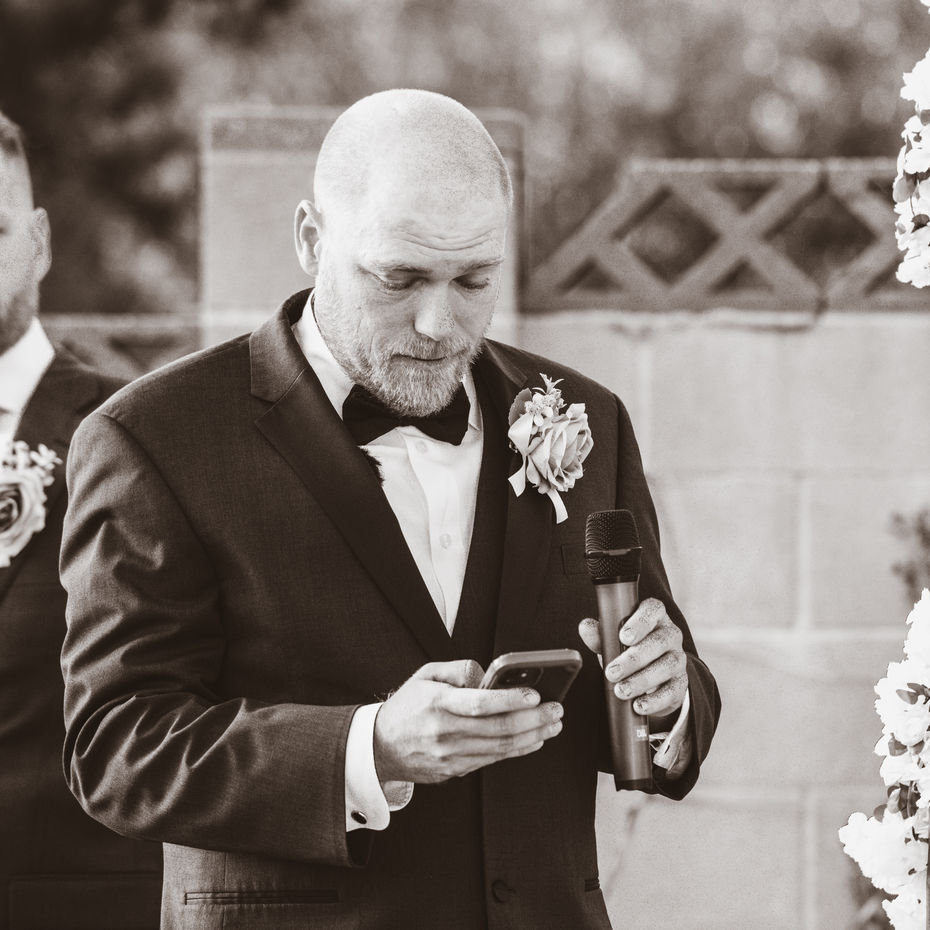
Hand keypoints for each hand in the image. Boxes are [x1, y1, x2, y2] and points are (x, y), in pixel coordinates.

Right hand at [373, 660, 563, 784]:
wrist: (379, 746)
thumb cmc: (407, 706)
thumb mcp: (426, 674)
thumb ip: (459, 669)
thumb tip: (490, 675)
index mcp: (438, 703)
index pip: (480, 702)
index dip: (511, 699)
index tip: (536, 694)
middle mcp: (446, 732)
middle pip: (499, 729)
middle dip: (534, 719)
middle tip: (557, 710)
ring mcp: (451, 755)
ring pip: (501, 748)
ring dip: (533, 736)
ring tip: (553, 725)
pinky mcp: (455, 770)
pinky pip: (493, 759)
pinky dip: (518, 750)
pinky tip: (534, 740)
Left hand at [578, 597, 687, 717]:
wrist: (648, 677)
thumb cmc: (627, 650)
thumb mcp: (612, 641)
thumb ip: (600, 634)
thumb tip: (585, 627)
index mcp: (654, 617)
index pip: (653, 610)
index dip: (640, 622)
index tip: (623, 636)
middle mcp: (670, 635)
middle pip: (659, 641)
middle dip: (634, 658)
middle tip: (612, 672)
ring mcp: (678, 659)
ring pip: (667, 666)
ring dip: (642, 680)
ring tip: (621, 691)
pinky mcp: (680, 683)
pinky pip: (672, 691)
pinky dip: (655, 700)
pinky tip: (639, 705)